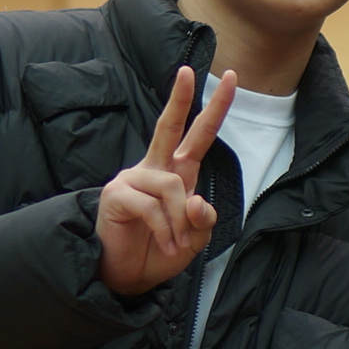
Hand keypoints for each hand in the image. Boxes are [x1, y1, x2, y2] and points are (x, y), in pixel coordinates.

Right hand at [96, 66, 233, 295]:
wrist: (126, 277)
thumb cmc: (159, 252)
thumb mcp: (193, 239)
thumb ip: (203, 220)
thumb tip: (197, 202)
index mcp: (177, 173)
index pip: (197, 135)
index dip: (214, 109)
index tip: (231, 79)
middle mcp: (154, 169)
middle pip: (168, 126)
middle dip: (180, 98)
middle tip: (188, 71)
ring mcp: (132, 179)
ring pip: (172, 186)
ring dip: (181, 220)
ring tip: (178, 243)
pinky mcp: (117, 195)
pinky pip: (152, 206)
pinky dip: (165, 229)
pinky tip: (165, 243)